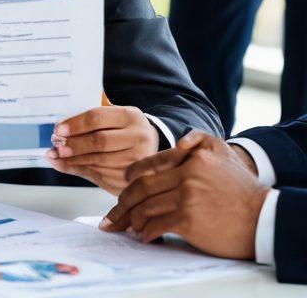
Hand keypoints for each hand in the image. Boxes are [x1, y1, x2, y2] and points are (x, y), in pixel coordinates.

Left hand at [46, 105, 159, 193]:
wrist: (149, 150)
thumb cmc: (122, 132)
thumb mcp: (111, 119)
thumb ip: (86, 124)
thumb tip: (58, 133)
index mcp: (130, 116)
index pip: (97, 117)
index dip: (75, 124)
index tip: (58, 129)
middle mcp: (139, 137)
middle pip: (99, 141)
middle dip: (74, 144)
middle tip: (56, 145)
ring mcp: (139, 160)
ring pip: (99, 161)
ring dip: (73, 159)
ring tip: (56, 155)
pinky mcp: (134, 178)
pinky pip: (102, 175)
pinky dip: (80, 170)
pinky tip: (67, 165)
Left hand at [100, 130, 268, 258]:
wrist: (262, 217)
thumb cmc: (240, 187)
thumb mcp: (222, 151)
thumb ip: (197, 139)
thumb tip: (176, 142)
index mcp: (190, 158)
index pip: (150, 164)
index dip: (132, 174)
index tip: (123, 181)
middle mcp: (186, 175)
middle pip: (143, 187)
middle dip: (124, 202)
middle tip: (114, 212)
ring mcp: (186, 197)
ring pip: (146, 206)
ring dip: (132, 219)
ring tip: (125, 225)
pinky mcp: (188, 220)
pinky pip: (157, 224)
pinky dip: (146, 232)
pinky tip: (143, 235)